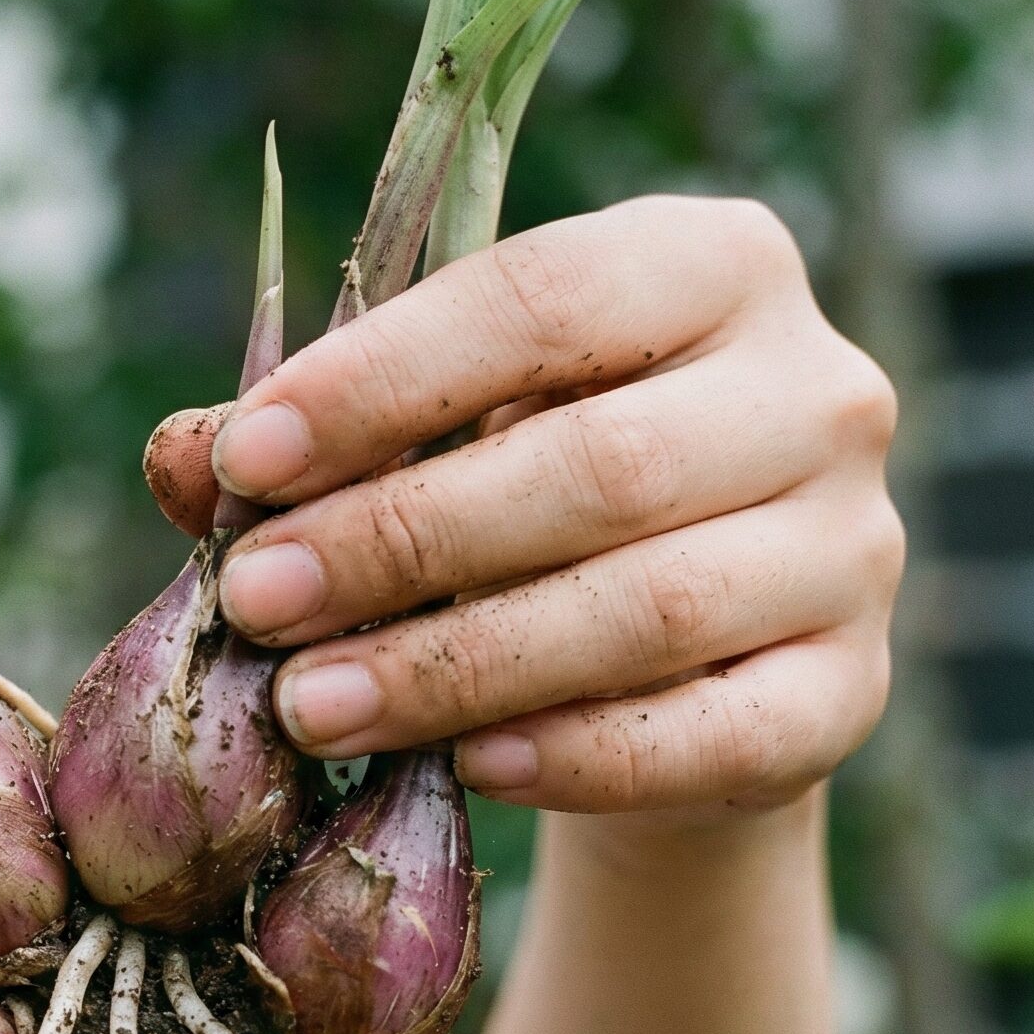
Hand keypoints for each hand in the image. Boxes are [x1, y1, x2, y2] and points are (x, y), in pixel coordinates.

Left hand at [144, 195, 902, 816]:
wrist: (679, 660)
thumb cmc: (531, 510)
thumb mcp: (435, 442)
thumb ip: (318, 441)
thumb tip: (181, 455)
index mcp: (714, 267)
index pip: (543, 298)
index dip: (383, 382)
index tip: (246, 459)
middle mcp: (816, 393)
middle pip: (595, 468)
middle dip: (397, 541)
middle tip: (257, 600)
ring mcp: (851, 550)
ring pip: (647, 610)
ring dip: (455, 666)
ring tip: (309, 705)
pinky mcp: (848, 693)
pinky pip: (709, 736)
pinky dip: (575, 756)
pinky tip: (464, 766)